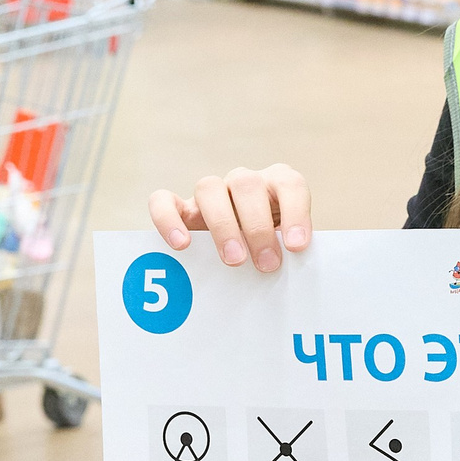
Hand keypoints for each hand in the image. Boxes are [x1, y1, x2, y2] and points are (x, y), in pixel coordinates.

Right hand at [145, 165, 310, 271]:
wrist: (247, 253)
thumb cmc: (272, 250)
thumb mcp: (287, 249)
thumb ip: (290, 253)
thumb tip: (293, 279)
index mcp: (278, 185)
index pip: (290, 185)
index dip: (295, 213)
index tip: (296, 246)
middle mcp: (244, 181)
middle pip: (247, 185)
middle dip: (258, 226)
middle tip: (267, 264)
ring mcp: (212, 192)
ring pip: (209, 188)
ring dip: (222, 225)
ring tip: (234, 259)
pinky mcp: (182, 208)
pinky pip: (163, 201)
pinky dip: (168, 219)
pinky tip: (181, 245)